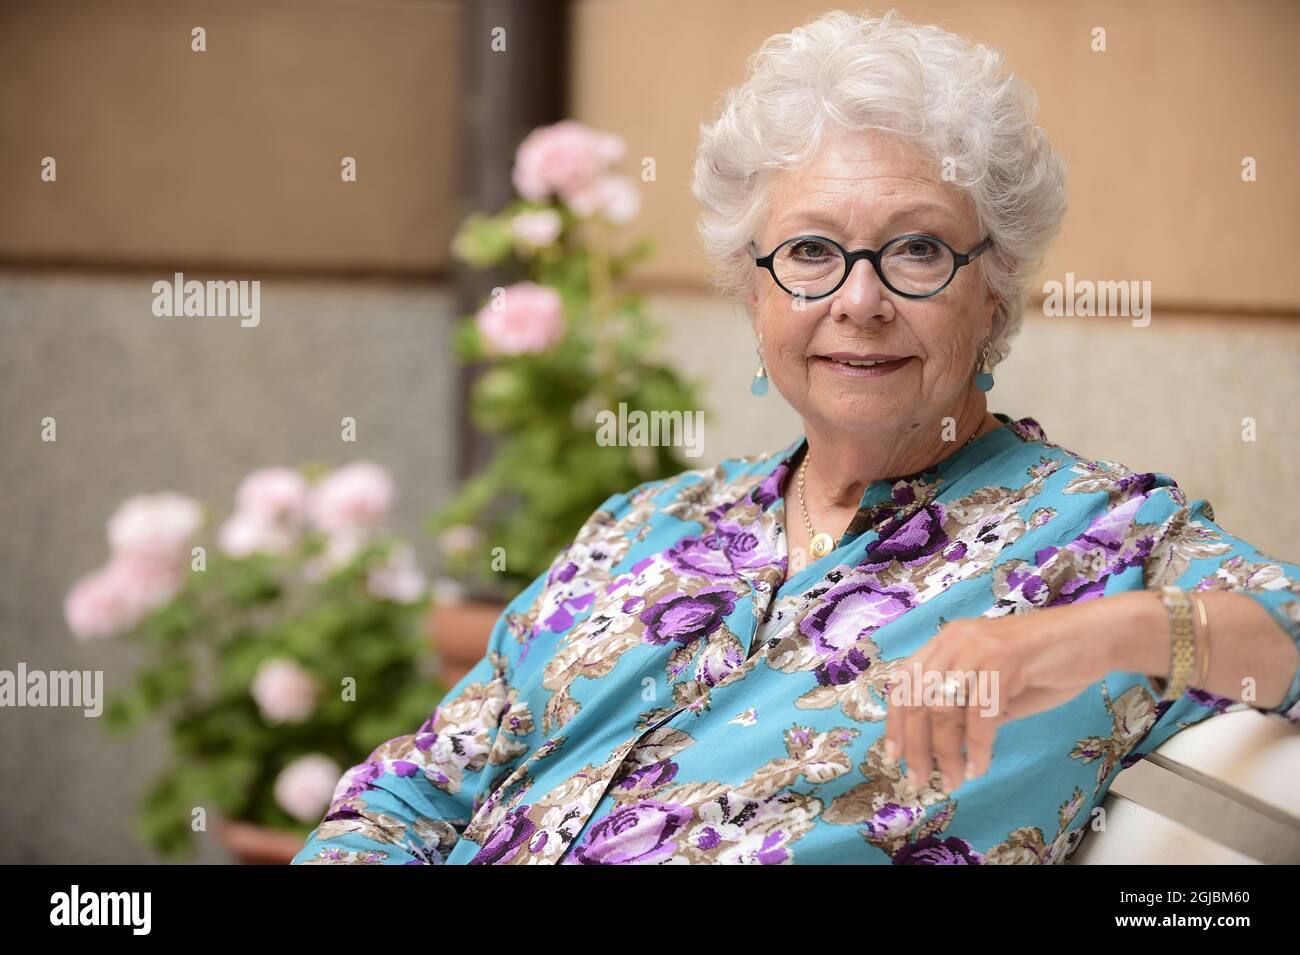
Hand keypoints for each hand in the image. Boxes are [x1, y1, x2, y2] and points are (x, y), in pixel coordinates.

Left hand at [880, 593, 1157, 792]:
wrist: (1094, 638)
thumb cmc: (1047, 665)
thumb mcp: (995, 689)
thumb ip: (967, 710)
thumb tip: (940, 749)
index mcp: (946, 642)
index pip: (904, 682)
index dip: (895, 721)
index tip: (894, 757)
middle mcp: (954, 640)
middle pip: (917, 698)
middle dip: (916, 745)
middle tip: (920, 779)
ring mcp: (978, 647)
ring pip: (943, 708)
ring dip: (946, 752)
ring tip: (955, 779)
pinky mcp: (1004, 659)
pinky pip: (980, 713)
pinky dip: (978, 747)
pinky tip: (981, 766)